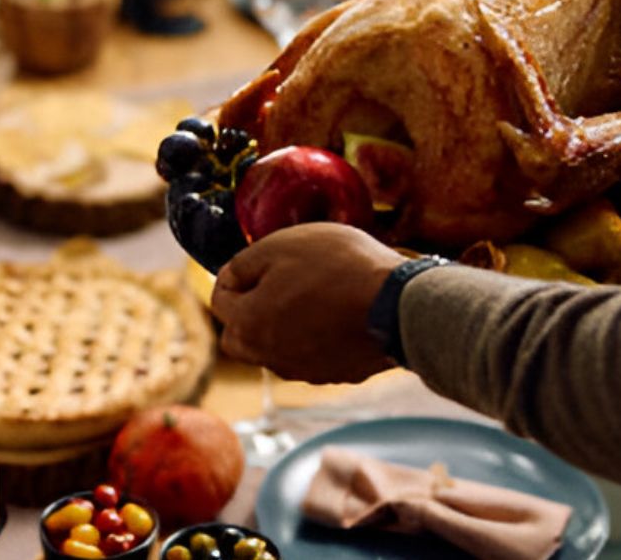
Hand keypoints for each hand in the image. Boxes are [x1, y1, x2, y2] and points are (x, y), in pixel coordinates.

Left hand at [210, 223, 404, 383]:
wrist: (400, 305)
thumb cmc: (338, 267)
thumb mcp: (281, 245)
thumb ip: (243, 263)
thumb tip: (229, 277)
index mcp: (247, 325)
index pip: (220, 300)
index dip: (234, 275)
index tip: (258, 260)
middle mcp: (269, 357)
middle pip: (242, 334)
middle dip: (249, 310)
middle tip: (278, 282)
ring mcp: (303, 370)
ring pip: (276, 348)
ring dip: (283, 325)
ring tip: (313, 295)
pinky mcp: (335, 375)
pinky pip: (312, 355)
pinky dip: (316, 337)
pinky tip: (337, 314)